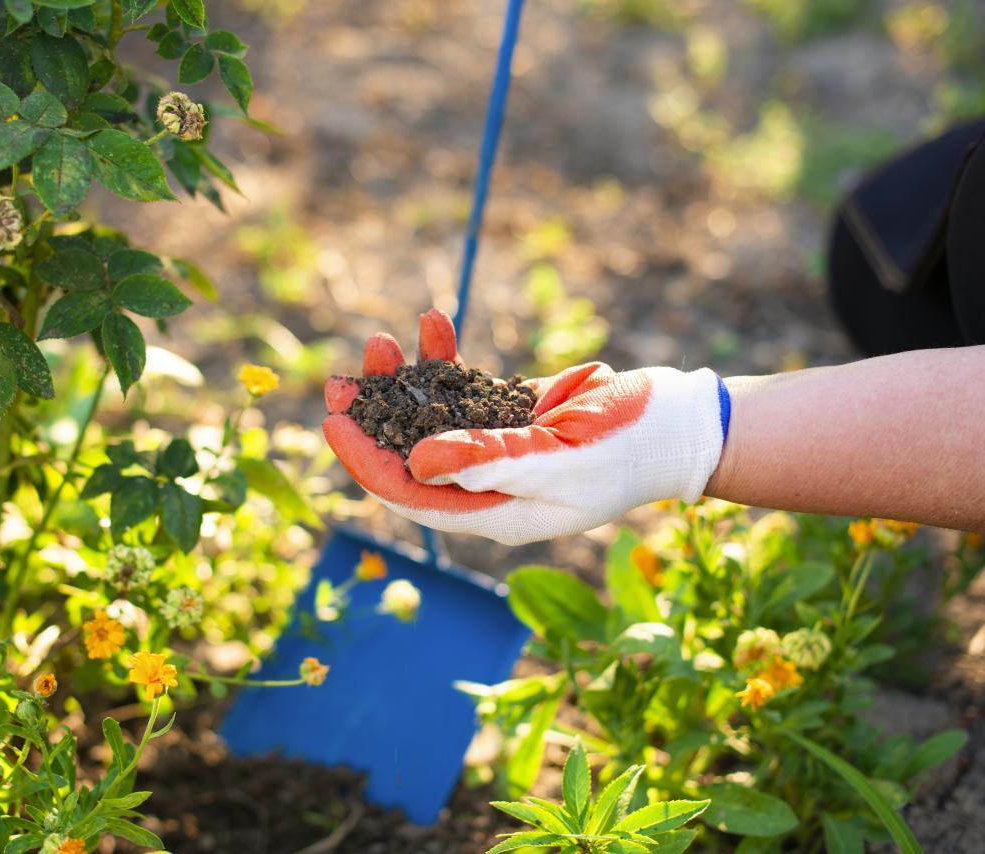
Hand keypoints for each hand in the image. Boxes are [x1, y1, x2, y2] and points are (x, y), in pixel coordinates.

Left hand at [322, 309, 728, 544]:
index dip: (367, 461)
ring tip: (378, 341)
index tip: (334, 423)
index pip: (410, 494)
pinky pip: (462, 387)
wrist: (678, 420)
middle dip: (372, 417)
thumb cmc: (628, 447)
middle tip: (338, 380)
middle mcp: (487, 484)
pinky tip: (431, 322)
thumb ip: (489, 462)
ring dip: (401, 380)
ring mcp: (497, 446)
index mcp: (494, 512)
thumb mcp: (557, 459)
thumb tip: (414, 464)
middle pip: (408, 454)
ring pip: (430, 416)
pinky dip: (445, 357)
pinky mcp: (510, 412)